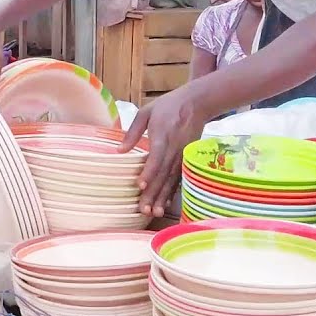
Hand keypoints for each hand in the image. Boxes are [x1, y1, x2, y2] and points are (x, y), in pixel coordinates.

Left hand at [124, 86, 211, 218]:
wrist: (197, 103)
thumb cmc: (168, 106)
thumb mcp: (146, 112)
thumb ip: (132, 132)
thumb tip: (119, 151)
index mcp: (163, 135)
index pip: (157, 157)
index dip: (149, 172)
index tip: (140, 185)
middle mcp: (174, 148)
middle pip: (163, 174)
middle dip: (154, 193)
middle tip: (144, 209)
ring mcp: (183, 155)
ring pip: (172, 179)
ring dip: (163, 197)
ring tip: (155, 212)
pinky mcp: (188, 159)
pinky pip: (180, 178)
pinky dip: (174, 192)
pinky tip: (167, 204)